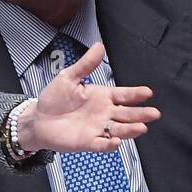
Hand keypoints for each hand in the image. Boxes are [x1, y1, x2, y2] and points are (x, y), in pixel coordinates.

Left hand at [18, 42, 159, 152]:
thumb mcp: (68, 77)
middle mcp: (104, 113)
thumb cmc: (54, 99)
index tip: (147, 92)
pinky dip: (109, 144)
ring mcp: (97, 128)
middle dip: (141, 114)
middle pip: (127, 114)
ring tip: (141, 128)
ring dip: (130, 129)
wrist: (37, 119)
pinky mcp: (88, 142)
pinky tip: (115, 141)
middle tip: (154, 113)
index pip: (123, 95)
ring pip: (119, 130)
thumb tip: (99, 46)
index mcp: (102, 96)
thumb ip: (85, 64)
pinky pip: (101, 144)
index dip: (135, 94)